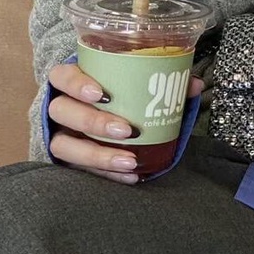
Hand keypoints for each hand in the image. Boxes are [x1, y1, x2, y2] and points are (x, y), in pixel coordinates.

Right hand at [48, 62, 203, 183]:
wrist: (98, 123)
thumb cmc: (118, 97)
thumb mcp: (135, 86)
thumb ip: (164, 81)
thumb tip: (193, 84)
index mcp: (71, 82)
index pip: (62, 76)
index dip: (76, 84)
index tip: (101, 94)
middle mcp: (60, 108)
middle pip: (62, 111)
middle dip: (93, 122)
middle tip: (125, 130)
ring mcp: (59, 135)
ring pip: (64, 145)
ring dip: (97, 155)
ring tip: (129, 161)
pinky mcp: (65, 161)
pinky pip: (79, 170)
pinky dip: (106, 174)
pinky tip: (130, 176)